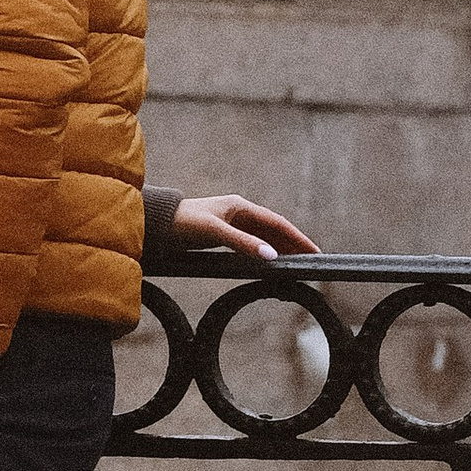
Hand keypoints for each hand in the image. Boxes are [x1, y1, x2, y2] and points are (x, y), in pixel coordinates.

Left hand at [168, 192, 316, 263]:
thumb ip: (243, 243)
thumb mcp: (214, 232)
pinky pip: (252, 243)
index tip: (314, 251)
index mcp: (239, 206)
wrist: (155, 224)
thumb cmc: (182, 223)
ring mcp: (231, 223)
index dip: (297, 237)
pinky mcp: (222, 234)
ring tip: (298, 264)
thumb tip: (272, 255)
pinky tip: (270, 262)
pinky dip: (265, 252)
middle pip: (273, 229)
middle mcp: (238, 212)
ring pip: (263, 236)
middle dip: (294, 244)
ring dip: (281, 249)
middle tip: (312, 261)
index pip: (277, 222)